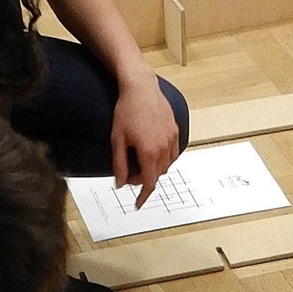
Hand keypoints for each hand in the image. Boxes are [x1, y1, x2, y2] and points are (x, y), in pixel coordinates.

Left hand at [112, 75, 181, 205]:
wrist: (141, 87)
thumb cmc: (126, 111)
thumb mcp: (117, 140)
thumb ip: (119, 164)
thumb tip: (120, 183)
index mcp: (149, 152)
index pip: (149, 183)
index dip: (143, 196)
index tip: (138, 204)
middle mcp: (163, 147)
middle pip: (157, 175)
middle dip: (143, 178)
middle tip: (129, 173)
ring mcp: (172, 138)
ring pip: (167, 165)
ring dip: (155, 169)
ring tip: (140, 161)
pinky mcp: (175, 130)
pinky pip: (173, 153)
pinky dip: (164, 158)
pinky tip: (153, 152)